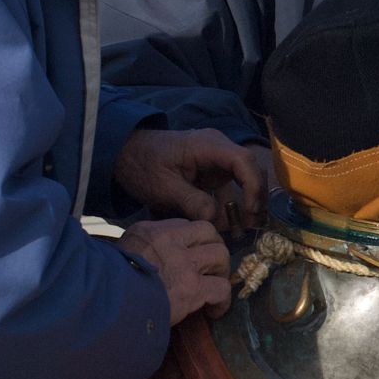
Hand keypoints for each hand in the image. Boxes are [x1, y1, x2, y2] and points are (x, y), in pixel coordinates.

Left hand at [113, 127, 265, 231]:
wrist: (124, 156)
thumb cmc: (142, 166)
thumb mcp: (164, 187)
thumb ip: (191, 202)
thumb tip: (216, 219)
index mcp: (208, 146)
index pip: (243, 161)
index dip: (252, 186)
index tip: (250, 210)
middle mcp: (218, 150)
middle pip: (250, 170)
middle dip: (254, 198)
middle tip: (253, 226)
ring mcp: (215, 162)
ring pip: (243, 182)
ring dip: (244, 206)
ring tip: (241, 232)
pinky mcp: (210, 174)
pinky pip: (228, 190)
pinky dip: (229, 208)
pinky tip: (228, 227)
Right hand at [117, 218, 232, 323]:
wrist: (107, 305)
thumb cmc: (109, 284)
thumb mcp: (121, 253)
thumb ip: (141, 249)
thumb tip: (153, 259)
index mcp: (151, 232)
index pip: (185, 226)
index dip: (194, 241)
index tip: (193, 255)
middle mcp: (170, 241)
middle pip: (209, 233)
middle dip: (215, 249)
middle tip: (212, 268)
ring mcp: (184, 263)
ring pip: (220, 255)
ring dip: (221, 272)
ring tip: (214, 287)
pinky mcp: (192, 288)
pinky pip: (221, 288)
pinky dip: (222, 301)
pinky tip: (215, 311)